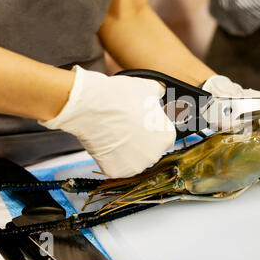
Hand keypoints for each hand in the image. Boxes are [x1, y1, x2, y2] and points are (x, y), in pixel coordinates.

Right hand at [39, 65, 175, 177]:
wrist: (92, 106)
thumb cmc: (120, 97)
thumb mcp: (148, 88)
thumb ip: (158, 94)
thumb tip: (159, 92)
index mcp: (167, 137)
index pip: (162, 135)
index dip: (150, 128)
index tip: (140, 122)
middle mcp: (155, 155)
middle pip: (148, 149)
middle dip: (138, 140)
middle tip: (125, 127)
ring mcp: (135, 166)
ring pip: (131, 159)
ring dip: (124, 150)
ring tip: (114, 132)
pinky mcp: (116, 171)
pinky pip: (114, 165)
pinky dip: (109, 156)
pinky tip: (105, 141)